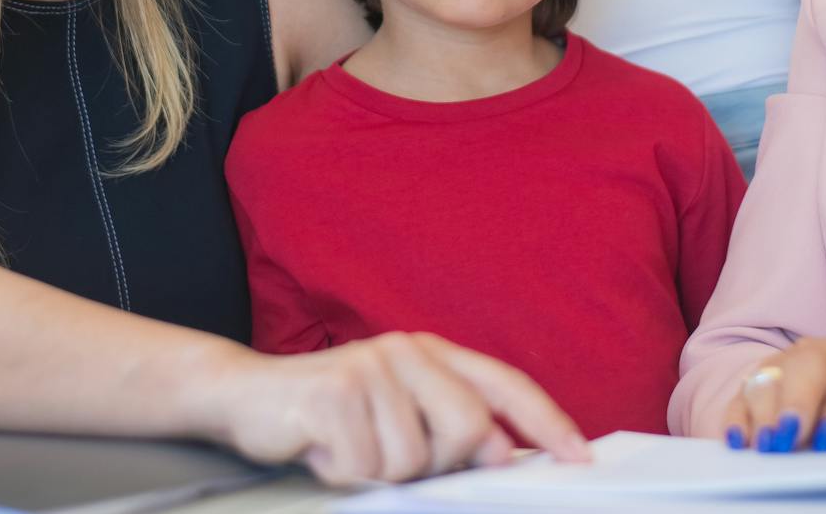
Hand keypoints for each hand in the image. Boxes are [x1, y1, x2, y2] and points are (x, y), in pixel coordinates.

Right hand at [212, 333, 590, 484]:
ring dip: (379, 474)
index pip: (504, 385)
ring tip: (348, 449)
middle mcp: (406, 350)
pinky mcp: (335, 393)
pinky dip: (343, 474)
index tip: (578, 456)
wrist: (246, 396)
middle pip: (467, 430)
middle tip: (389, 458)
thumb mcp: (396, 415)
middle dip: (436, 464)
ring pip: (413, 461)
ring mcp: (370, 366)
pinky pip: (366, 468)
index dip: (546, 420)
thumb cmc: (331, 414)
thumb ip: (449, 427)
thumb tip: (501, 455)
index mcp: (431, 352)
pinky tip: (323, 451)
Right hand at [722, 326, 825, 450]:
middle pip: (803, 363)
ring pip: (767, 378)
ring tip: (768, 447)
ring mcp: (783, 365)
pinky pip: (740, 398)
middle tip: (792, 438)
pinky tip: (739, 441)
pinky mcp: (757, 389)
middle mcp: (818, 349)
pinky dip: (737, 420)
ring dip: (765, 414)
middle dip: (797, 402)